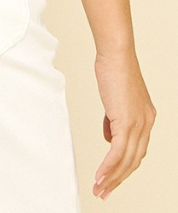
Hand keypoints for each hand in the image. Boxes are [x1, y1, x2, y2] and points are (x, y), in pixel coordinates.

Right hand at [92, 49, 156, 200]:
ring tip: (99, 189)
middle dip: (118, 179)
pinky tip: (99, 176)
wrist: (116, 54)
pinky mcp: (127, 122)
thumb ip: (114, 119)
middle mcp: (146, 124)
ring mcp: (138, 124)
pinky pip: (117, 153)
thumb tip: (108, 136)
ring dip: (111, 178)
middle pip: (133, 161)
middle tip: (104, 192)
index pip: (137, 150)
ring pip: (126, 161)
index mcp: (146, 118)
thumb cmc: (113, 69)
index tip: (111, 178)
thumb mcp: (115, 98)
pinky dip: (108, 167)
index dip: (124, 167)